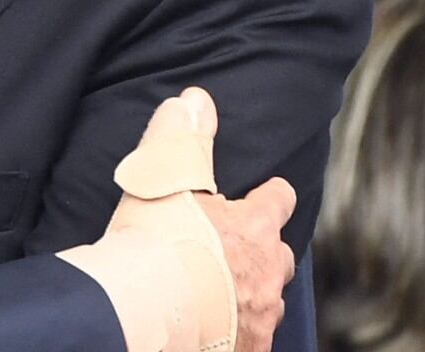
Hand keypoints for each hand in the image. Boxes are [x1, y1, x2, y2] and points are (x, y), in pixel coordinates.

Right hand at [62, 87, 296, 351]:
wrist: (145, 310)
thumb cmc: (155, 242)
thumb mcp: (162, 175)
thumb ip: (181, 137)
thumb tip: (195, 98)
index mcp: (254, 229)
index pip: (278, 201)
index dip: (269, 195)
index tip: (262, 193)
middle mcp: (266, 274)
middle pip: (279, 257)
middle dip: (261, 251)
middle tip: (231, 248)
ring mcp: (258, 317)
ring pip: (266, 301)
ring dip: (248, 293)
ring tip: (218, 291)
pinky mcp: (244, 349)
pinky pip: (247, 338)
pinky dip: (234, 331)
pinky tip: (213, 328)